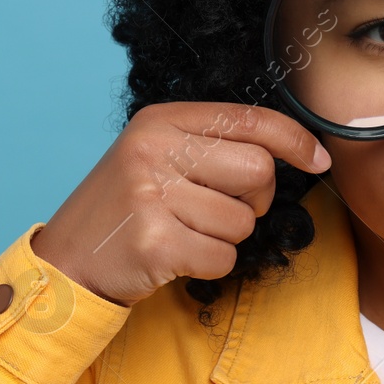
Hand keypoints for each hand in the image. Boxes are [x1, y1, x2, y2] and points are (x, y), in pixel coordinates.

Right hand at [29, 102, 330, 307]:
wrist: (66, 262)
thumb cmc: (125, 210)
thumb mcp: (156, 157)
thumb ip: (210, 145)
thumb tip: (288, 152)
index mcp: (160, 121)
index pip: (249, 119)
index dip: (294, 139)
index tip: (318, 159)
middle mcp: (154, 150)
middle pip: (258, 171)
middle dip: (254, 201)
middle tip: (218, 210)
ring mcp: (152, 195)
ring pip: (243, 221)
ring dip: (224, 237)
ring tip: (182, 233)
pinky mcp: (156, 242)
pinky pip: (224, 256)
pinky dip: (209, 264)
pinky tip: (175, 255)